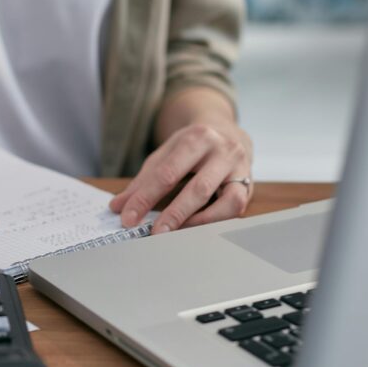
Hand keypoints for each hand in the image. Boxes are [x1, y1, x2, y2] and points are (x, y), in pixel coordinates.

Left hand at [109, 121, 252, 233]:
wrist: (226, 132)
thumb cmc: (191, 147)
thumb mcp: (165, 155)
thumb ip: (142, 181)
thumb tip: (118, 207)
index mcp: (195, 138)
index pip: (166, 173)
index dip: (145, 198)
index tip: (128, 218)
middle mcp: (222, 150)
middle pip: (196, 188)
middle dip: (173, 214)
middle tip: (154, 233)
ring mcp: (239, 168)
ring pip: (224, 201)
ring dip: (198, 221)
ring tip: (175, 234)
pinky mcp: (249, 184)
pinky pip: (236, 208)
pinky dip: (215, 220)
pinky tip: (195, 228)